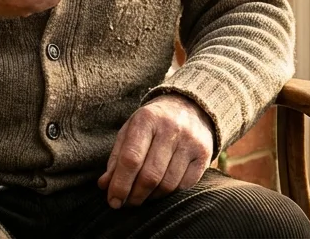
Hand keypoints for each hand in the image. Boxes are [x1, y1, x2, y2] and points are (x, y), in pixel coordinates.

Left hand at [97, 94, 214, 208]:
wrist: (190, 107)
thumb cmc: (152, 124)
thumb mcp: (130, 131)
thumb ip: (116, 158)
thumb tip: (105, 186)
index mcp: (147, 119)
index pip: (131, 159)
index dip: (120, 185)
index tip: (113, 201)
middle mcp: (171, 128)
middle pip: (150, 175)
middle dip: (134, 196)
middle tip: (126, 204)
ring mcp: (191, 141)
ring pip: (168, 184)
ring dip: (151, 197)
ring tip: (142, 197)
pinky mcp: (204, 154)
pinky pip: (185, 186)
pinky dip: (169, 194)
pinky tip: (160, 190)